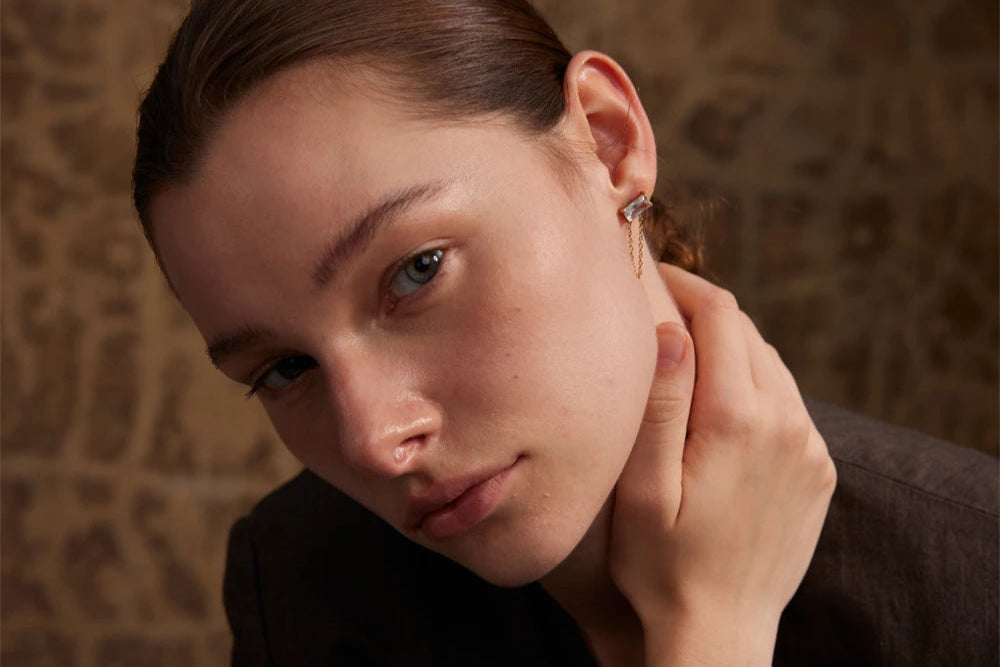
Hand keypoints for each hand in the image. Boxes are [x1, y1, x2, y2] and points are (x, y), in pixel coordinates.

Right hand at [609, 264, 836, 665]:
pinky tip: (723, 407)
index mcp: (737, 419)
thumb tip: (674, 330)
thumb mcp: (641, 490)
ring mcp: (810, 448)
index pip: (721, 316)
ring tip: (688, 357)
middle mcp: (786, 423)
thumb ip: (660, 406)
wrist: (720, 631)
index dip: (687, 285)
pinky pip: (789, 404)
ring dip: (732, 350)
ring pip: (771, 366)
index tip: (655, 274)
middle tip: (663, 310)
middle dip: (707, 313)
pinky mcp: (819, 470)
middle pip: (749, 334)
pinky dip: (757, 387)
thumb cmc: (662, 565)